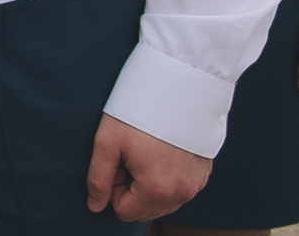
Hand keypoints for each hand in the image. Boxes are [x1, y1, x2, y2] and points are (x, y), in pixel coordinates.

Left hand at [85, 114, 211, 222]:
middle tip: (131, 155)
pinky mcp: (203, 174)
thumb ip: (98, 178)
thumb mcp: (107, 141)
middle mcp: (182, 193)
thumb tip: (95, 206)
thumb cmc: (138, 112)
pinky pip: (179, 189)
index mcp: (158, 189)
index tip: (118, 160)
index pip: (125, 212)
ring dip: (149, 184)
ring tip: (146, 151)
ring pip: (162, 202)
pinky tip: (162, 151)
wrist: (177, 87)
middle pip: (145, 210)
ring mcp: (196, 185)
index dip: (114, 187)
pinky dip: (167, 177)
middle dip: (132, 188)